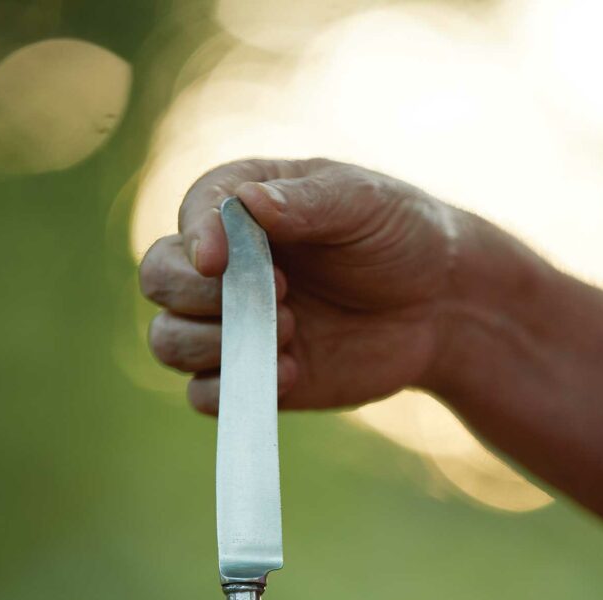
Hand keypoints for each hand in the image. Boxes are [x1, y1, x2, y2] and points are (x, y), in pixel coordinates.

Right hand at [138, 157, 487, 412]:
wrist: (443, 308)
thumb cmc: (402, 236)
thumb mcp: (362, 203)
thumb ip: (306, 203)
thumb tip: (246, 203)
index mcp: (244, 207)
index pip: (192, 215)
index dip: (196, 238)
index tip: (221, 261)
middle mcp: (227, 266)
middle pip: (159, 278)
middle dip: (195, 293)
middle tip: (278, 295)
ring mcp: (235, 325)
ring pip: (167, 340)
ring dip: (212, 343)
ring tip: (290, 332)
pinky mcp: (253, 375)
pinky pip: (203, 394)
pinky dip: (231, 390)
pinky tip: (289, 373)